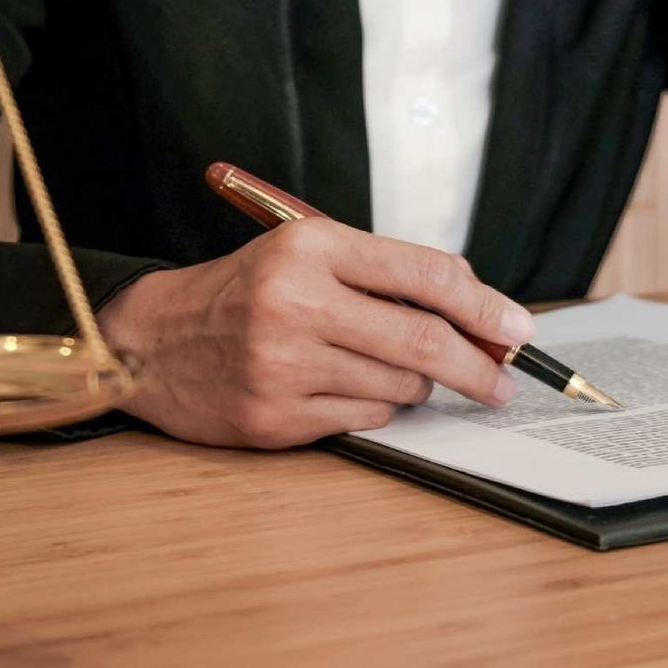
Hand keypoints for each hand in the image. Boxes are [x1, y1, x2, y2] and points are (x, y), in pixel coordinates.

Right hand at [97, 219, 535, 448]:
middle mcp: (297, 302)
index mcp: (310, 248)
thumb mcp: (305, 256)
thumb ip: (385, 276)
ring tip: (378, 368)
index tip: (517, 331)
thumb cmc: (244, 294)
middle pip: (425, 342)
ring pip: (400, 388)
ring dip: (413, 386)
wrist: (150, 340)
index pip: (426, 275)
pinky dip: (372, 409)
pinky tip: (340, 389)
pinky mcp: (275, 417)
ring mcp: (284, 365)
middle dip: (478, 367)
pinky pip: (365, 420)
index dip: (485, 307)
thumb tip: (481, 315)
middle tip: (501, 382)